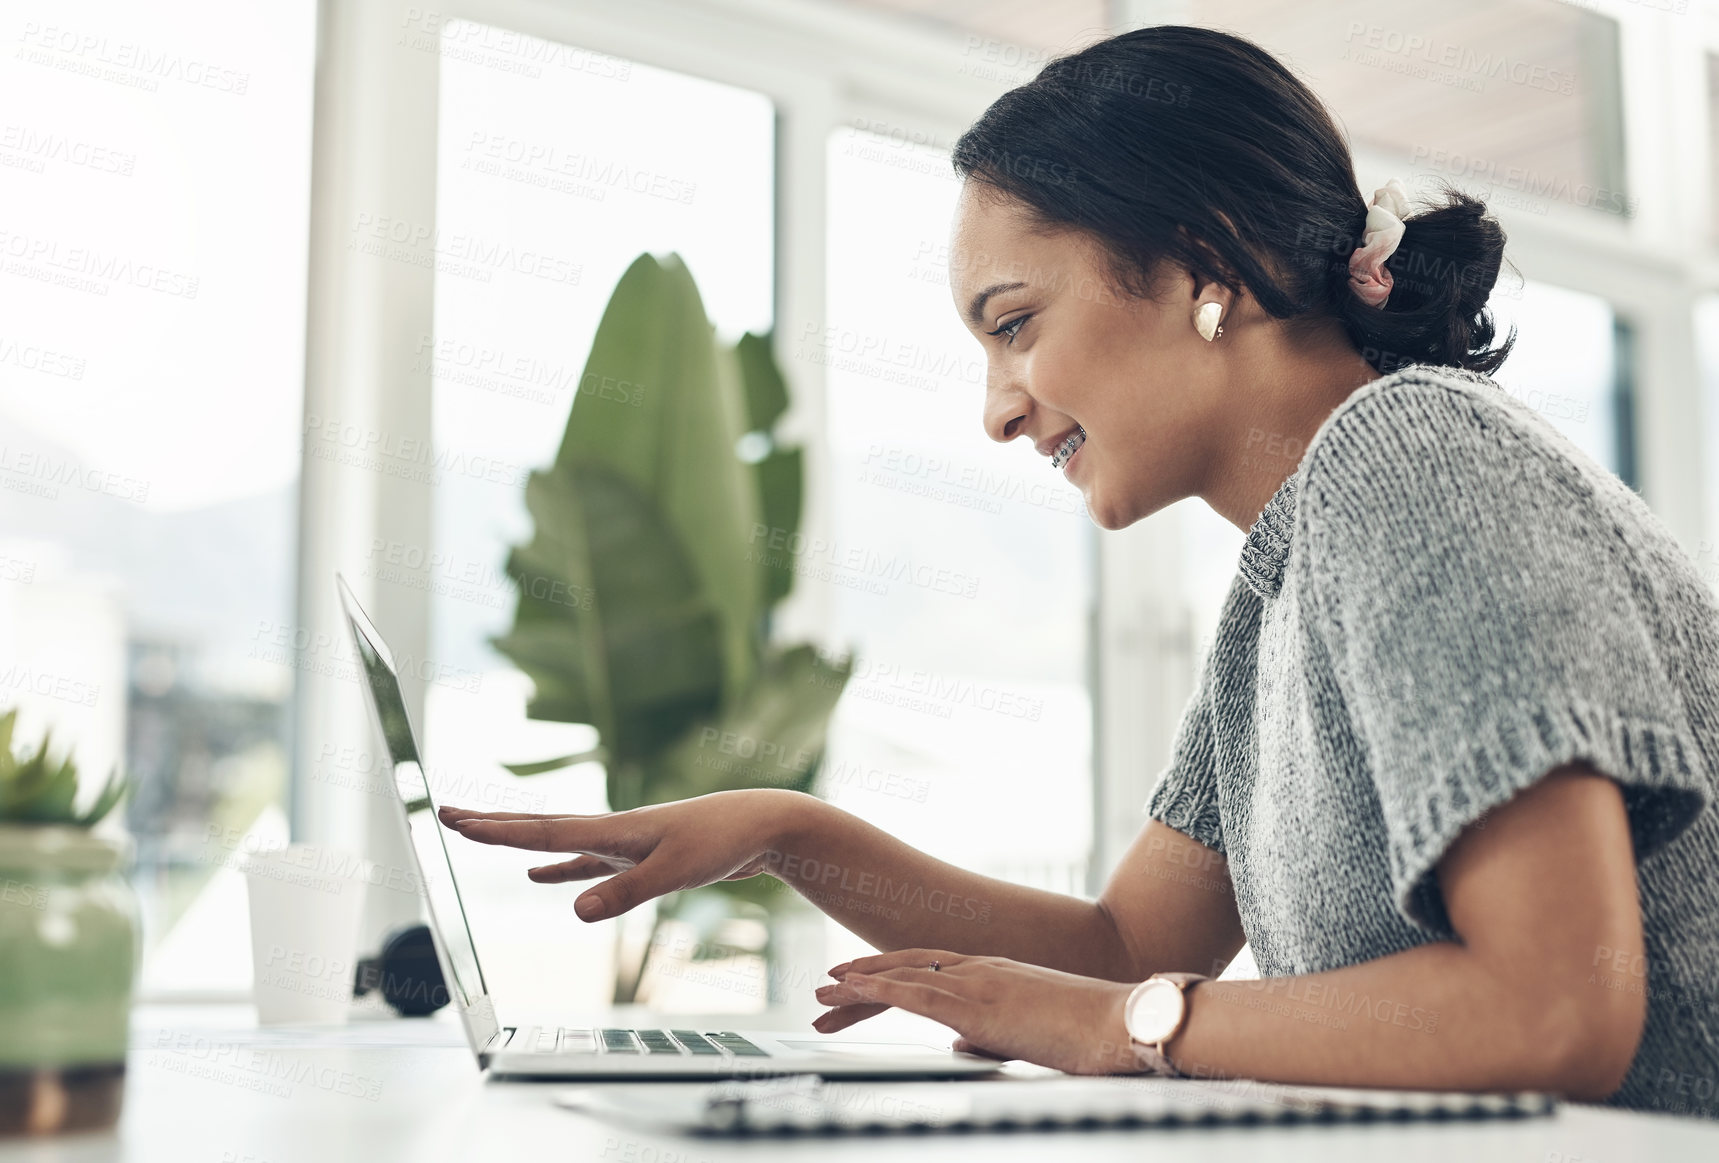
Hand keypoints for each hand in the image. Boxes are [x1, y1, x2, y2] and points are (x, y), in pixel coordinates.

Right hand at [437, 789, 811, 922]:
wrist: (765, 823)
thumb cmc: (724, 840)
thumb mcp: (676, 871)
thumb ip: (625, 893)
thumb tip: (572, 911)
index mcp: (613, 830)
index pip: (541, 832)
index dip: (495, 831)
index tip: (451, 820)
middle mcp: (611, 831)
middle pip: (539, 828)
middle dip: (493, 825)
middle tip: (447, 815)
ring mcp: (625, 843)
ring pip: (559, 844)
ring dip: (520, 842)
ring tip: (482, 836)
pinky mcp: (643, 857)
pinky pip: (589, 865)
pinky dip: (562, 872)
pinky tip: (544, 882)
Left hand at [812, 949, 1142, 1074]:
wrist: (1124, 1022)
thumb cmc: (1090, 1034)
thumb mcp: (1029, 1035)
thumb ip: (989, 1036)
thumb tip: (956, 1047)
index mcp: (995, 974)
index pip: (929, 969)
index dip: (890, 973)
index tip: (857, 978)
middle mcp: (982, 968)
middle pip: (908, 967)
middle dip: (864, 974)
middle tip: (824, 984)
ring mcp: (980, 982)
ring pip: (905, 974)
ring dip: (860, 979)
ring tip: (823, 987)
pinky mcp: (980, 1004)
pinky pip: (918, 991)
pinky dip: (880, 985)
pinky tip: (853, 985)